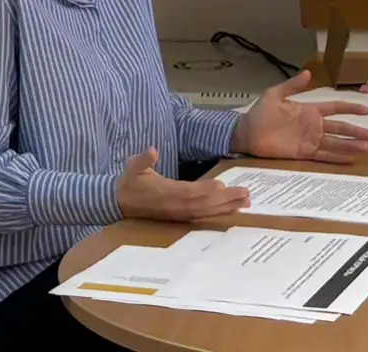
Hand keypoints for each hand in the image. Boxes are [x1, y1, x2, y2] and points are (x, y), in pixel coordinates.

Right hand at [115, 148, 250, 221]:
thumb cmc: (129, 183)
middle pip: (204, 204)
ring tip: (246, 202)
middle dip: (226, 199)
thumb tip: (151, 150)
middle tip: (246, 194)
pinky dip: (220, 213)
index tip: (222, 185)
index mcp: (165, 192)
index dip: (205, 190)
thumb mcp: (132, 167)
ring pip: (207, 211)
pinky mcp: (183, 217)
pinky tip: (233, 210)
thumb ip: (142, 159)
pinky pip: (205, 216)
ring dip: (227, 207)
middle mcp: (176, 206)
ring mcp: (181, 214)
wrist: (120, 204)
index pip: (189, 192)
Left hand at [233, 70, 367, 162]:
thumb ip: (292, 86)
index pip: (334, 108)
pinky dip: (337, 158)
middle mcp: (313, 126)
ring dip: (350, 145)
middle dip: (356, 131)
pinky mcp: (304, 153)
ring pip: (335, 143)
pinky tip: (350, 159)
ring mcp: (310, 140)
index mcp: (308, 110)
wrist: (247, 133)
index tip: (367, 110)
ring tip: (366, 147)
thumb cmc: (260, 113)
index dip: (350, 109)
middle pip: (340, 128)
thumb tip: (308, 72)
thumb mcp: (275, 95)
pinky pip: (324, 156)